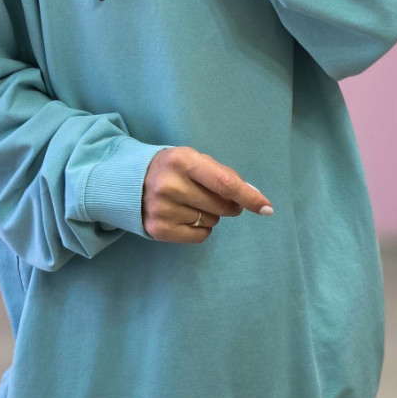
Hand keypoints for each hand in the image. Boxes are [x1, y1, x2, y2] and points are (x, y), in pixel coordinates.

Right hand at [142, 146, 273, 242]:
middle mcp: (170, 185)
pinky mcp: (158, 230)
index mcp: (182, 161)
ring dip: (210, 215)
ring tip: (189, 203)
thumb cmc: (173, 169)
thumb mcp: (194, 160)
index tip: (267, 208)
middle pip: (222, 206)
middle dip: (228, 205)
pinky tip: (185, 216)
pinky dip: (201, 229)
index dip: (249, 196)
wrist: (129, 181)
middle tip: (212, 196)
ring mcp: (162, 209)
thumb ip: (224, 175)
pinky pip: (200, 236)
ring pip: (212, 221)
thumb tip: (255, 197)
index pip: (224, 183)